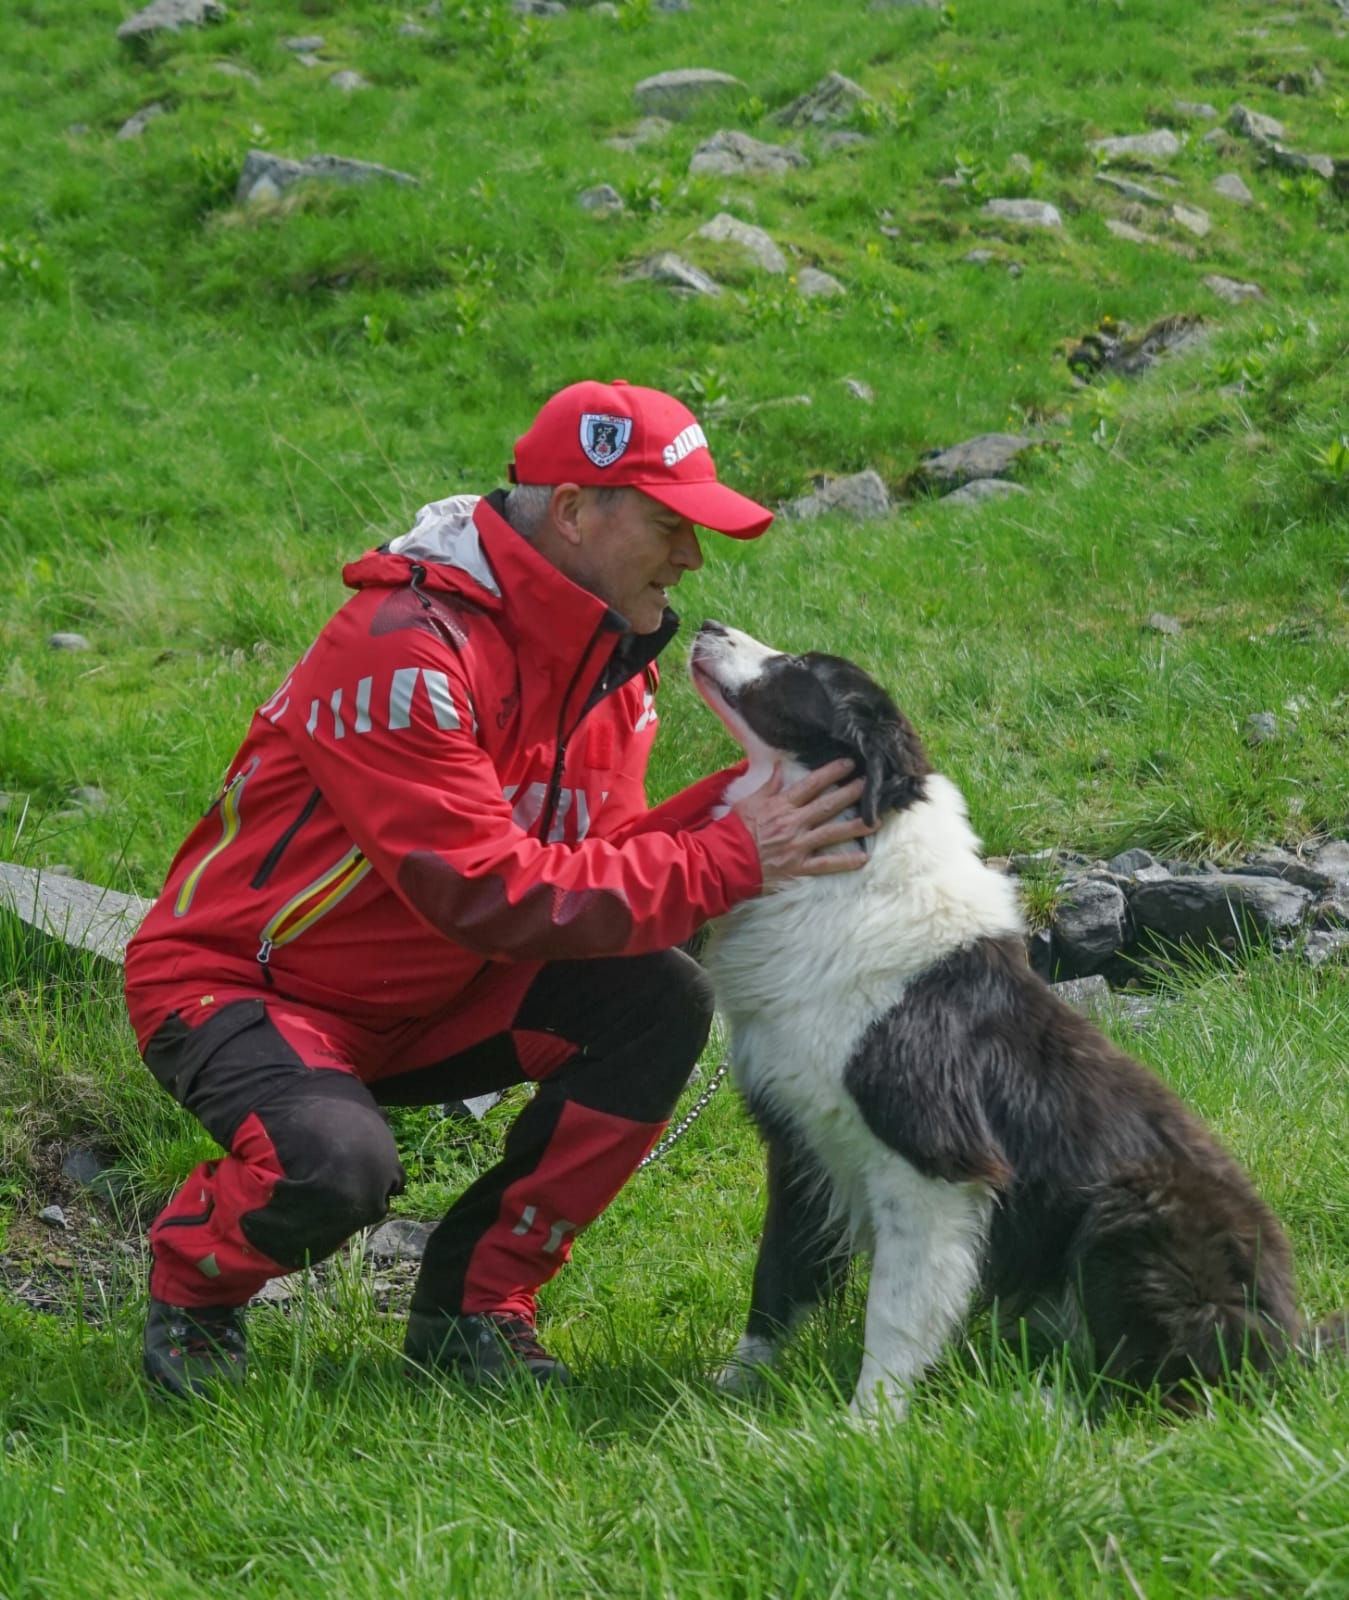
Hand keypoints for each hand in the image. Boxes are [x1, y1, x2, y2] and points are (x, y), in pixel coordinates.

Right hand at [731, 759, 873, 889]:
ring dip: (856, 826)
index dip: (831, 772)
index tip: (849, 763)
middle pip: (827, 805)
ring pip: (832, 833)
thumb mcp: (748, 802)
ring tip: (877, 820)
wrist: (723, 862)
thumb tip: (781, 766)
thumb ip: (768, 785)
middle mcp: (793, 823)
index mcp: (781, 806)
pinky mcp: (798, 867)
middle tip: (872, 784)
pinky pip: (825, 864)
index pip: (810, 785)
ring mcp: (797, 846)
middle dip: (851, 793)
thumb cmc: (733, 830)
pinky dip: (844, 862)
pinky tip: (863, 858)